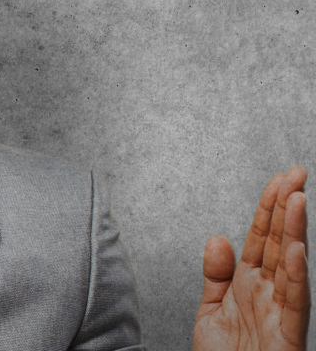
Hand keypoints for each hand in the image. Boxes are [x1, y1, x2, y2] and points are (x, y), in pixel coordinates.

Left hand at [193, 166, 309, 350]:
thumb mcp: (210, 311)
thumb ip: (215, 275)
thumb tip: (219, 238)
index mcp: (249, 284)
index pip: (260, 238)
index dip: (268, 208)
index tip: (278, 178)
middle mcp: (268, 293)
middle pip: (277, 242)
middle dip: (286, 207)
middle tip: (296, 173)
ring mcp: (279, 313)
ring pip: (290, 265)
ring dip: (294, 231)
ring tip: (298, 199)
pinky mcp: (287, 335)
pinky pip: (294, 302)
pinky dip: (294, 275)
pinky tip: (295, 250)